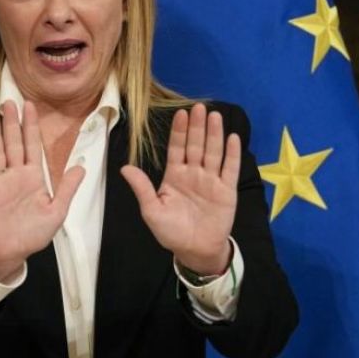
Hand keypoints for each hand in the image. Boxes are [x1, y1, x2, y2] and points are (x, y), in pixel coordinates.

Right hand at [0, 100, 84, 281]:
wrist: (13, 252)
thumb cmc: (34, 233)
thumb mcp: (57, 211)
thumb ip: (67, 188)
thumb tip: (81, 166)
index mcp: (33, 176)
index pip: (33, 145)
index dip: (31, 126)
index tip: (30, 106)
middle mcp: (15, 175)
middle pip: (14, 143)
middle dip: (12, 123)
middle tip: (9, 101)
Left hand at [120, 103, 238, 274]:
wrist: (194, 250)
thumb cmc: (171, 231)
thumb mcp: (152, 210)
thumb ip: (142, 188)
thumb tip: (125, 168)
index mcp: (174, 176)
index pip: (176, 148)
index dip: (178, 131)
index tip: (180, 113)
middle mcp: (194, 174)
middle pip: (196, 145)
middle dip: (197, 127)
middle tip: (200, 107)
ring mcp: (211, 181)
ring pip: (213, 152)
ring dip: (214, 134)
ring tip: (215, 116)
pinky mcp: (227, 191)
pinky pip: (230, 169)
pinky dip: (232, 154)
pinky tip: (233, 138)